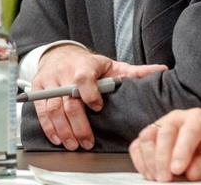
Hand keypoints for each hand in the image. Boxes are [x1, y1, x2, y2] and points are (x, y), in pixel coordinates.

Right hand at [32, 45, 166, 150]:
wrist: (61, 55)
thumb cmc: (90, 64)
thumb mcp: (113, 65)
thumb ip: (135, 72)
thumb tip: (162, 70)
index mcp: (85, 64)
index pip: (83, 76)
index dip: (89, 92)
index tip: (98, 106)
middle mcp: (64, 72)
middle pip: (68, 99)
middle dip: (78, 123)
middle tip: (87, 142)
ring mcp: (50, 80)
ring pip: (53, 107)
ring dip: (63, 129)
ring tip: (73, 144)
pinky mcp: (38, 88)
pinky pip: (41, 110)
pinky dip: (48, 126)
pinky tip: (58, 139)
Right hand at [130, 109, 200, 181]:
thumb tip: (191, 172)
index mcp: (198, 118)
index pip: (189, 130)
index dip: (182, 150)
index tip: (178, 169)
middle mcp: (176, 118)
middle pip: (165, 133)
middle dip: (163, 158)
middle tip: (166, 179)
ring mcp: (159, 124)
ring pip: (147, 137)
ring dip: (150, 161)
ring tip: (159, 178)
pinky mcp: (147, 135)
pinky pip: (137, 146)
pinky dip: (140, 162)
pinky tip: (150, 174)